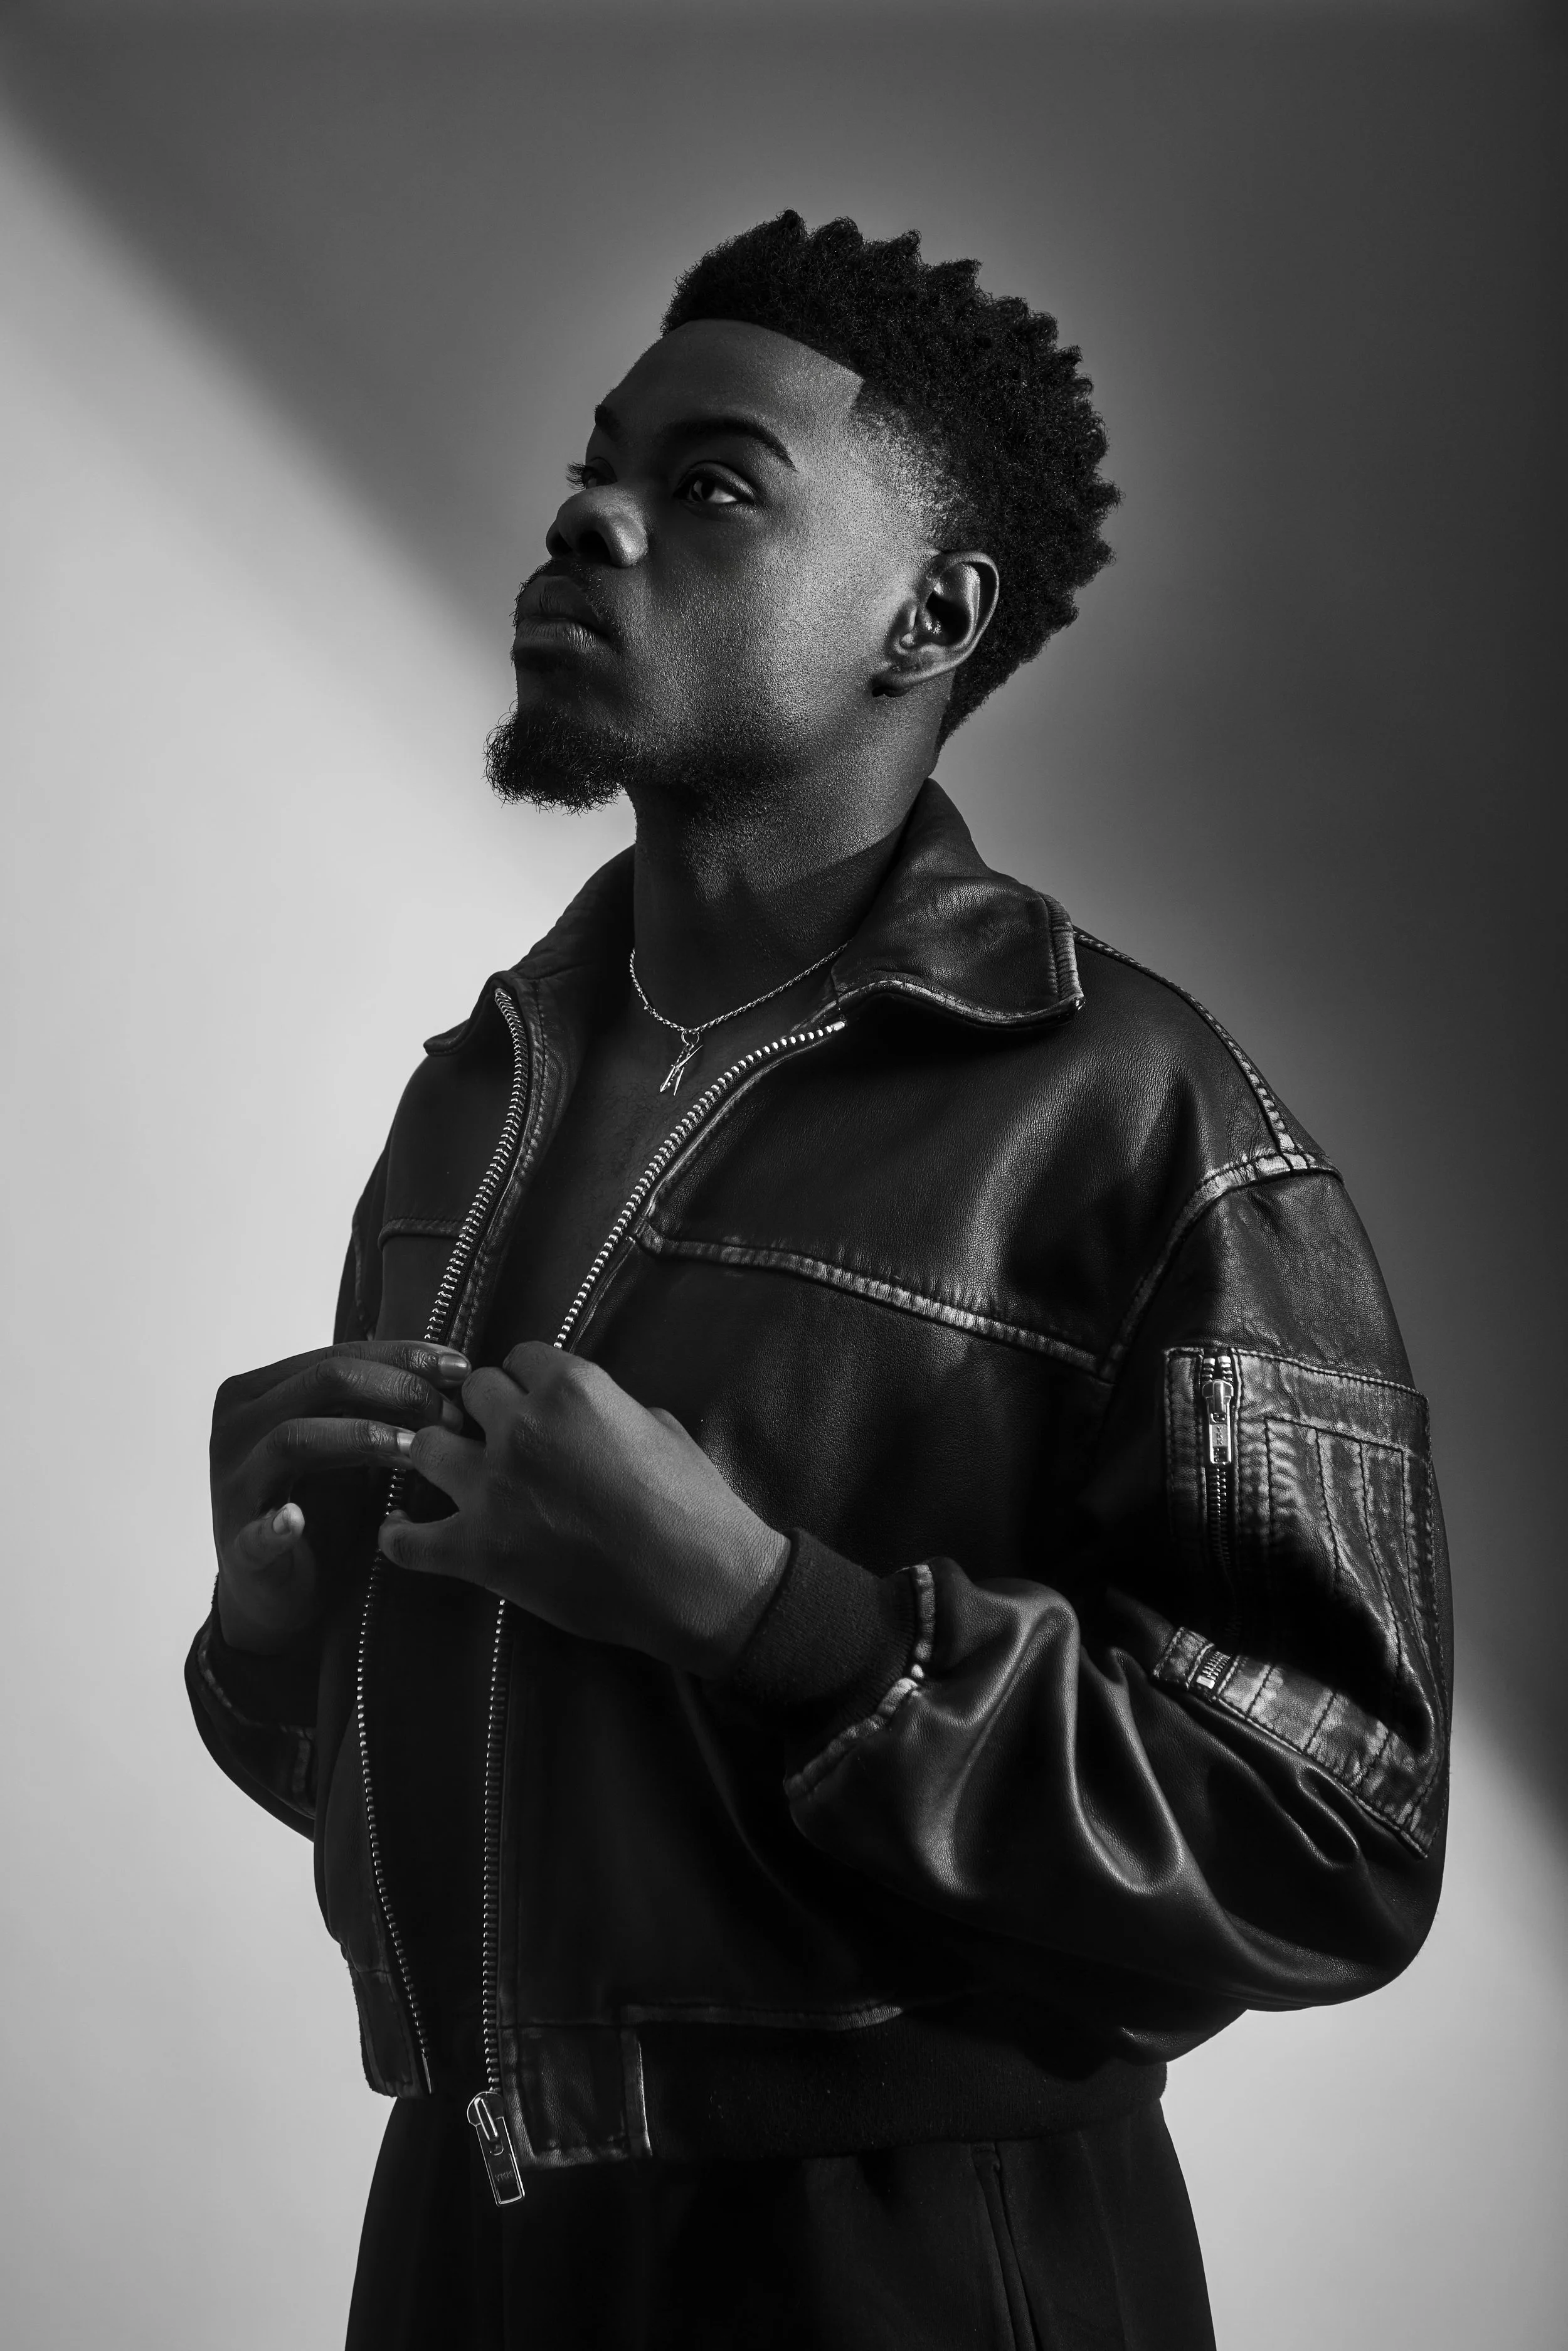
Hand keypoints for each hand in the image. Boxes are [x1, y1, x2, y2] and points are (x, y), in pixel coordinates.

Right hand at [210, 1340, 470, 1652]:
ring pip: (293, 1437)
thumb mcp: (351, 1446)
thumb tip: (455, 1373)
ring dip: (364, 1437)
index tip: (461, 1369)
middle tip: (452, 1415)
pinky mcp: (237, 1546)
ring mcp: (232, 1483)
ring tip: (420, 1450)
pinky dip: (275, 1526)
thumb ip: (380, 1407)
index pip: (337, 1355)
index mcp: (261, 1392)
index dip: (404, 1357)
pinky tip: (297, 1520)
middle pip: (321, 1382)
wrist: (276, 1591)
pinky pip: (254, 1533)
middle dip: (398, 1390)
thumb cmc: (322, 1506)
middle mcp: (237, 1426)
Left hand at [377, 1343, 790, 1676]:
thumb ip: (609, 1406)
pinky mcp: (479, 1550)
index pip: (518, 1357)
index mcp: (571, 1388)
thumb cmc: (693, 1503)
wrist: (697, 1581)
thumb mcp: (659, 1425)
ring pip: (425, 1447)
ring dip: (440, 1457)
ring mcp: (493, 1489)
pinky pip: (410, 1540)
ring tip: (455, 1473)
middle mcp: (522, 1428)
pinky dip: (399, 1537)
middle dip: (486, 1412)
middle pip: (471, 1394)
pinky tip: (398, 1531)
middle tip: (502, 1439)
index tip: (532, 1402)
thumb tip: (583, 1413)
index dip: (526, 1381)